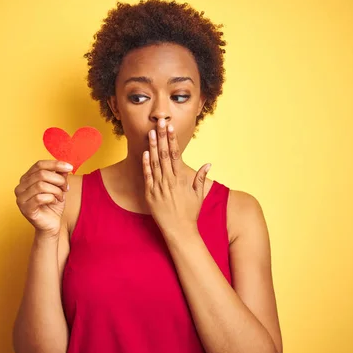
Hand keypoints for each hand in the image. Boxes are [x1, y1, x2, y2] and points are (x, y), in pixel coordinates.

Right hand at [14, 160, 72, 236]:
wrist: (51, 225)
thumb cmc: (53, 205)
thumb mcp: (59, 188)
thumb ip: (60, 176)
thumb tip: (64, 167)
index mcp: (26, 178)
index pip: (39, 164)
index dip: (55, 164)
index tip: (70, 167)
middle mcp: (20, 186)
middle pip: (41, 174)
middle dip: (58, 180)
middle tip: (66, 188)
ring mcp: (20, 198)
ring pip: (41, 185)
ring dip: (56, 190)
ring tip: (61, 197)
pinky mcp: (25, 209)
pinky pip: (40, 198)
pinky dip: (52, 198)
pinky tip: (54, 202)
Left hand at [142, 119, 210, 234]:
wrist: (179, 231)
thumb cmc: (190, 213)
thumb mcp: (198, 195)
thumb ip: (201, 178)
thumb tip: (208, 163)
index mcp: (181, 179)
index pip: (175, 154)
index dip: (172, 140)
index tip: (170, 128)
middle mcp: (169, 181)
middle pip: (164, 154)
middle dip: (161, 137)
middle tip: (159, 122)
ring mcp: (159, 187)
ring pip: (154, 163)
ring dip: (152, 146)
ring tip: (150, 132)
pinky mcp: (150, 195)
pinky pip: (147, 177)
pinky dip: (146, 165)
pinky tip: (145, 153)